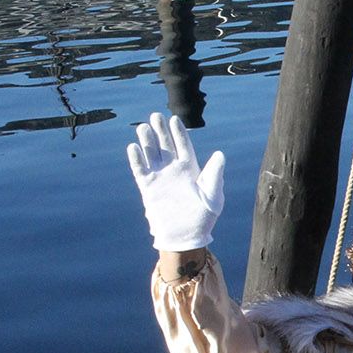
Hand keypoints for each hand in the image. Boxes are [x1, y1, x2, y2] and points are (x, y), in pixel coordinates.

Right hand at [128, 112, 225, 251]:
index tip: (174, 120)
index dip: (179, 133)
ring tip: (143, 127)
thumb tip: (220, 154)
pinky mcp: (148, 188)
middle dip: (161, 131)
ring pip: (151, 154)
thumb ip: (214, 175)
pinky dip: (136, 159)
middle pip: (166, 146)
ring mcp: (160, 178)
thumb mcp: (213, 196)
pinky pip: (140, 170)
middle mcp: (174, 171)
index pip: (183, 146)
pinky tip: (133, 147)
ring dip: (147, 141)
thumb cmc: (203, 218)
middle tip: (155, 115)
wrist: (185, 237)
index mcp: (190, 170)